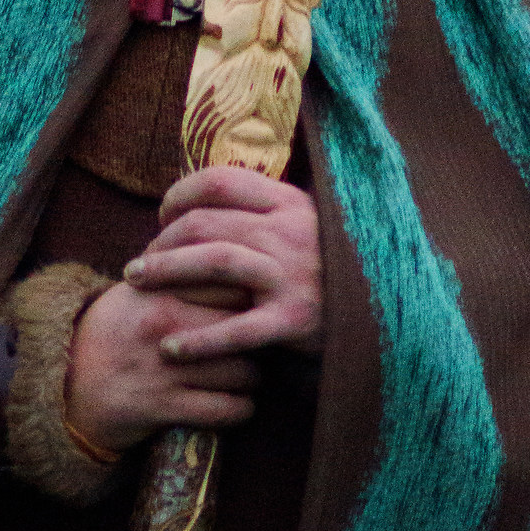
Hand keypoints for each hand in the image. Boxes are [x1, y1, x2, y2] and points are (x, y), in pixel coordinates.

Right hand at [65, 282, 259, 456]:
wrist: (66, 384)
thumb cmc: (111, 331)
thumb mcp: (136, 291)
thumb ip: (179, 272)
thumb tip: (231, 252)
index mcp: (159, 289)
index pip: (228, 281)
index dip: (252, 294)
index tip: (258, 304)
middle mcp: (163, 324)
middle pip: (244, 325)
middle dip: (259, 338)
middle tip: (260, 343)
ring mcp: (164, 367)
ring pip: (244, 371)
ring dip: (252, 378)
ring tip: (246, 376)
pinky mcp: (164, 407)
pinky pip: (227, 409)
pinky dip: (240, 409)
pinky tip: (236, 404)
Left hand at [125, 167, 323, 363]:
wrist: (392, 314)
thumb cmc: (337, 268)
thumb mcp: (311, 224)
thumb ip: (267, 210)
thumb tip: (208, 199)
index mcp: (291, 203)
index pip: (220, 181)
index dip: (180, 195)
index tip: (164, 216)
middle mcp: (290, 233)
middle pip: (205, 222)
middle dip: (161, 241)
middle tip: (140, 263)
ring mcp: (293, 276)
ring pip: (213, 262)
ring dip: (165, 272)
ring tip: (137, 285)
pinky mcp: (295, 321)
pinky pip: (236, 330)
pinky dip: (198, 340)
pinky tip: (171, 349)